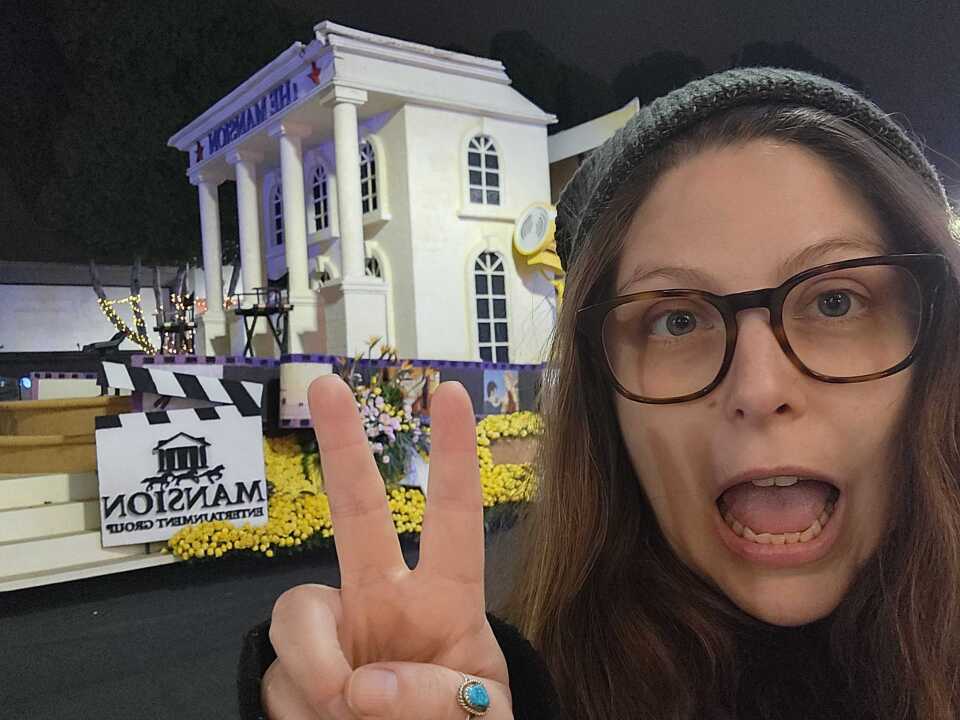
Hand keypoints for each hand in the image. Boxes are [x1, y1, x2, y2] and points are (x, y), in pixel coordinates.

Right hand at [262, 375, 511, 718]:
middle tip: (325, 383)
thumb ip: (437, 698)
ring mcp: (334, 634)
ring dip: (315, 666)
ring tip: (343, 712)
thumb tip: (361, 687)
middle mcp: (383, 600)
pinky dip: (299, 711)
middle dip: (343, 445)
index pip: (455, 518)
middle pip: (356, 511)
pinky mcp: (290, 674)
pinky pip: (276, 678)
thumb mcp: (481, 718)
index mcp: (445, 600)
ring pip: (297, 610)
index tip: (452, 393)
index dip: (453, 456)